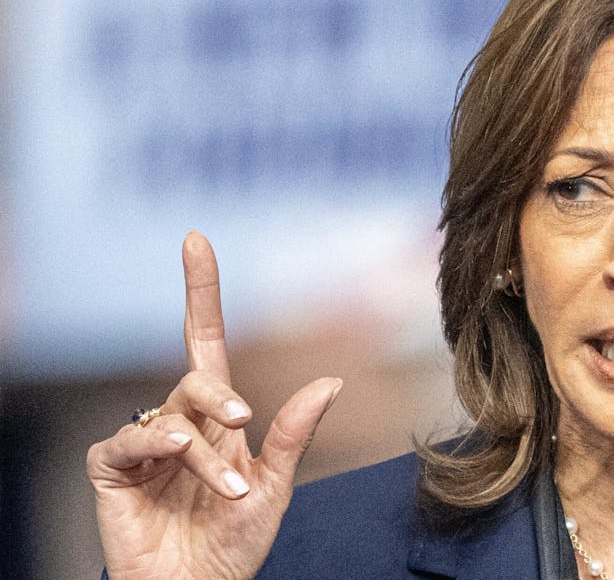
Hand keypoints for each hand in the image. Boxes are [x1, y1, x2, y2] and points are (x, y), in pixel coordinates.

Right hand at [87, 232, 342, 578]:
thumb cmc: (234, 542)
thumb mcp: (276, 486)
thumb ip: (296, 434)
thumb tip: (332, 382)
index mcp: (217, 419)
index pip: (204, 341)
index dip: (199, 291)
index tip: (196, 240)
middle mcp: (179, 423)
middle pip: (194, 378)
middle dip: (218, 396)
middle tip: (241, 424)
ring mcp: (144, 446)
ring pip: (169, 415)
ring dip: (201, 450)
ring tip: (230, 490)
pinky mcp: (112, 472)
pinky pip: (127, 442)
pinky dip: (155, 447)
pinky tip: (176, 460)